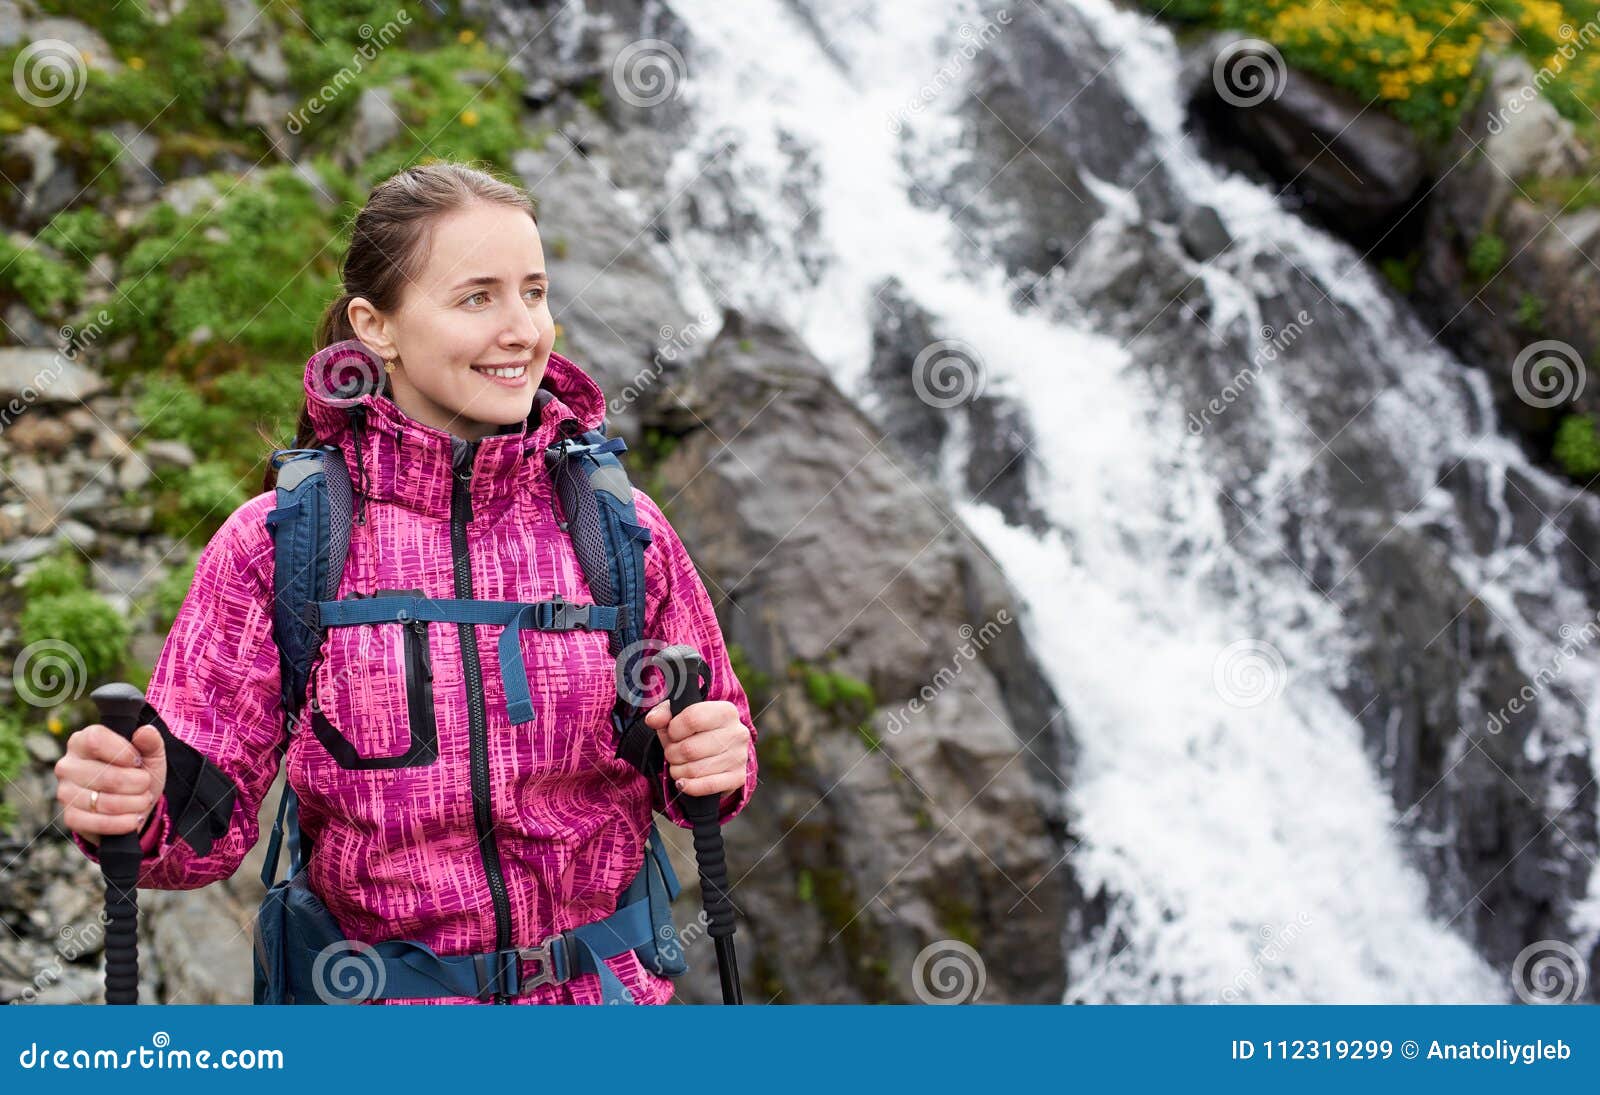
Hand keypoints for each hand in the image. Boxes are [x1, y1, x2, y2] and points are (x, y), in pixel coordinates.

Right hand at [54, 723, 166, 846]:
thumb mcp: (150, 755)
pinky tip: (134, 818)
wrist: (132, 804)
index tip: (137, 761)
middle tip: (146, 784)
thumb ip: (151, 741)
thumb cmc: (137, 772)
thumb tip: (146, 731)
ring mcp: (65, 792)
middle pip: (106, 775)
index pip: (95, 740)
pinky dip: (122, 823)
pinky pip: (97, 823)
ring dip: (134, 803)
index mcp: (82, 741)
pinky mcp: (69, 817)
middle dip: (137, 783)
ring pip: (103, 801)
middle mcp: (67, 765)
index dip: (123, 752)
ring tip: (143, 800)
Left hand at [643, 699, 750, 802]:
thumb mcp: (680, 716)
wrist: (723, 748)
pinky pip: (707, 786)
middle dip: (672, 753)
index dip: (673, 729)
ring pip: (695, 770)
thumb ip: (663, 713)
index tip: (672, 733)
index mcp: (726, 712)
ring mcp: (739, 757)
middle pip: (690, 749)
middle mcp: (737, 733)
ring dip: (678, 771)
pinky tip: (682, 783)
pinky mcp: (737, 778)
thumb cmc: (698, 730)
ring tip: (679, 765)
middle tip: (673, 752)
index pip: (692, 719)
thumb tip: (653, 720)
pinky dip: (689, 787)